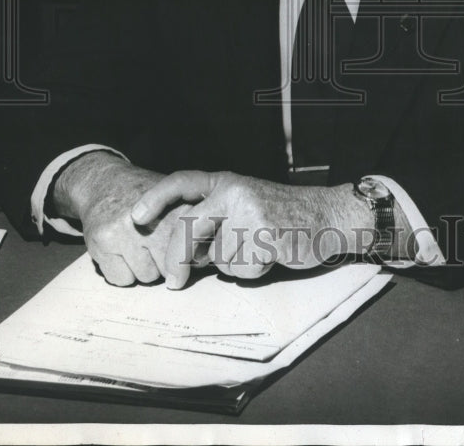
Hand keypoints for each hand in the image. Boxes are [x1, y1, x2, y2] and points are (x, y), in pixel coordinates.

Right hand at [51, 152, 192, 285]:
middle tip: (155, 246)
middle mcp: (151, 219)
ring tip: (137, 246)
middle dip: (166, 264)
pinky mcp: (103, 242)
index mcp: (175, 207)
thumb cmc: (145, 196)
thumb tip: (206, 258)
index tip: (186, 253)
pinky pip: (122, 279)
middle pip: (171, 267)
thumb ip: (191, 225)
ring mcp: (125, 231)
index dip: (189, 255)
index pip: (192, 249)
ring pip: (147, 277)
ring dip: (144, 269)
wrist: (104, 182)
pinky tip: (121, 252)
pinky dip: (123, 272)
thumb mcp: (174, 199)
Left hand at [130, 171, 374, 287]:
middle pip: (189, 229)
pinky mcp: (265, 235)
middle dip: (177, 260)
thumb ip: (215, 222)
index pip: (183, 181)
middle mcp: (234, 192)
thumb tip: (184, 255)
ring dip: (234, 264)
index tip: (136, 216)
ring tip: (259, 248)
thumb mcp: (244, 206)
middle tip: (174, 282)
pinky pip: (242, 268)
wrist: (327, 216)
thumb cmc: (282, 216)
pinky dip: (253, 270)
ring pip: (218, 257)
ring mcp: (249, 212)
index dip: (157, 198)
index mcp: (226, 182)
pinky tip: (272, 254)